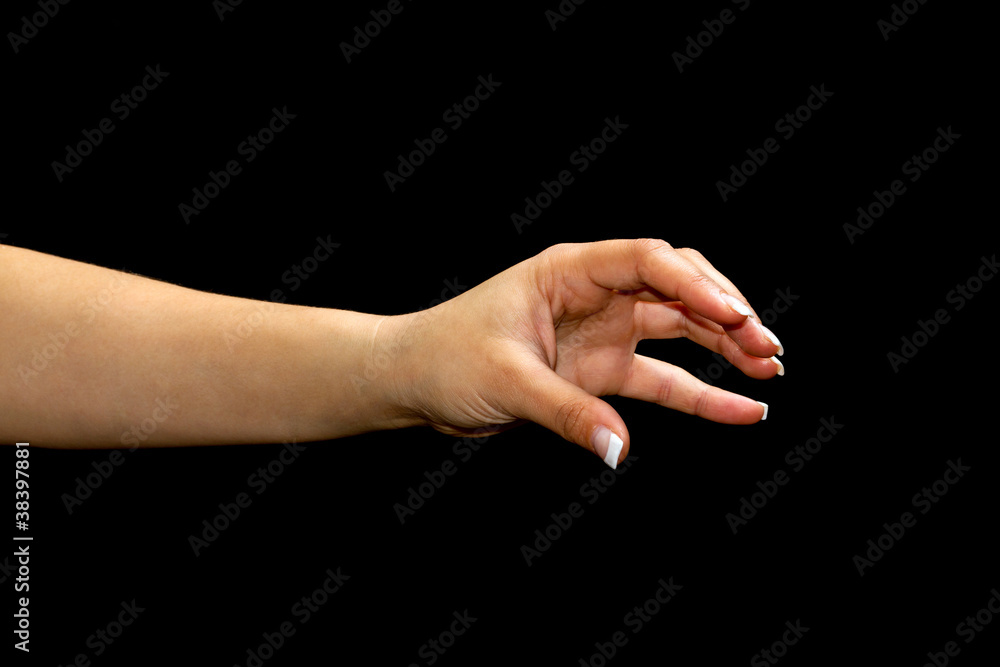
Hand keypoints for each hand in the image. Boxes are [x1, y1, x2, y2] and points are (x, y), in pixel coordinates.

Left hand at [383, 239, 783, 467]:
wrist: (416, 380)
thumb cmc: (446, 359)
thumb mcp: (506, 382)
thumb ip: (567, 413)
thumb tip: (621, 449)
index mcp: (569, 271)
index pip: (648, 261)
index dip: (697, 287)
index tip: (737, 318)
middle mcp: (594, 293)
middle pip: (677, 288)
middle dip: (726, 312)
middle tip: (766, 345)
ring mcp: (602, 331)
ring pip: (680, 329)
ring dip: (726, 346)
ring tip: (770, 369)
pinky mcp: (601, 370)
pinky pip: (663, 378)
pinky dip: (702, 392)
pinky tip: (742, 409)